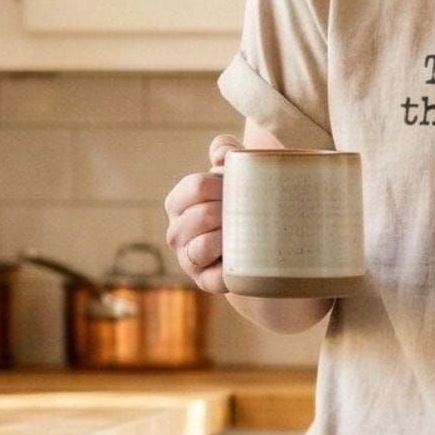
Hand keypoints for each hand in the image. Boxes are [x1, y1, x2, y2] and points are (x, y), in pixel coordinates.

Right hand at [163, 132, 237, 292]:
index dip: (223, 184)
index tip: (241, 187)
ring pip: (204, 246)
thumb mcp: (234, 175)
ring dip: (229, 237)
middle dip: (230, 211)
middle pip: (202, 215)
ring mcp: (188, 259)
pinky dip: (231, 269)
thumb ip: (226, 152)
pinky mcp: (205, 282)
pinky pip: (216, 277)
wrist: (259, 248)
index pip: (196, 186)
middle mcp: (176, 232)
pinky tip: (246, 260)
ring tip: (249, 232)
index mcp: (178, 202)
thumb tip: (220, 155)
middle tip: (253, 211)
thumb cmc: (241, 204)